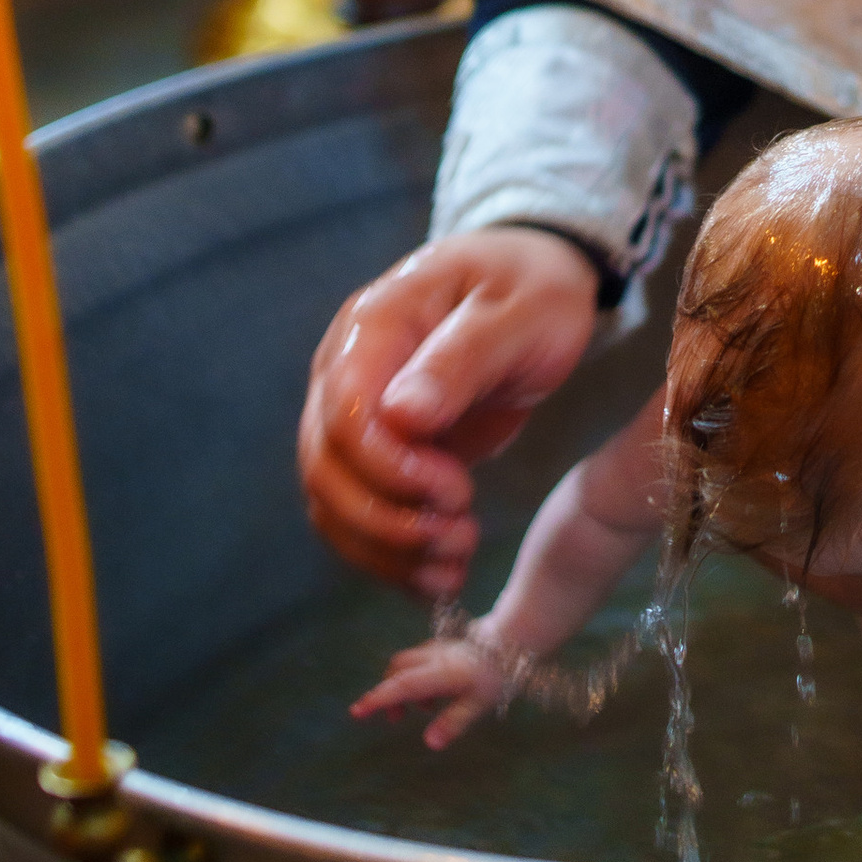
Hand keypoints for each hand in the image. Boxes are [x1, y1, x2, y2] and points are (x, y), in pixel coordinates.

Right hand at [298, 229, 600, 595]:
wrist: (536, 284)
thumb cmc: (533, 287)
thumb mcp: (520, 312)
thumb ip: (462, 359)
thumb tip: (401, 416)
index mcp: (374, 324)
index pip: (345, 410)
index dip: (386, 466)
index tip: (453, 491)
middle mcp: (344, 369)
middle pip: (325, 464)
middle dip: (386, 519)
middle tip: (460, 537)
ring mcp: (354, 413)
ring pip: (332, 500)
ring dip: (385, 549)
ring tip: (452, 570)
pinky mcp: (376, 452)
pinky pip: (357, 514)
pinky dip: (389, 556)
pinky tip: (439, 578)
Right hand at [352, 627, 524, 751]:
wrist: (514, 636)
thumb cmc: (499, 672)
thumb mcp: (480, 703)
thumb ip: (454, 721)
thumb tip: (430, 743)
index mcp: (438, 674)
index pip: (399, 687)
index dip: (377, 700)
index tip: (357, 712)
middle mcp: (432, 659)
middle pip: (396, 672)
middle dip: (388, 694)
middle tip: (395, 720)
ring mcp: (438, 649)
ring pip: (407, 664)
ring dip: (406, 685)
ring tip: (426, 708)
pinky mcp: (445, 646)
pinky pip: (420, 660)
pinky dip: (419, 676)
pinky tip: (438, 691)